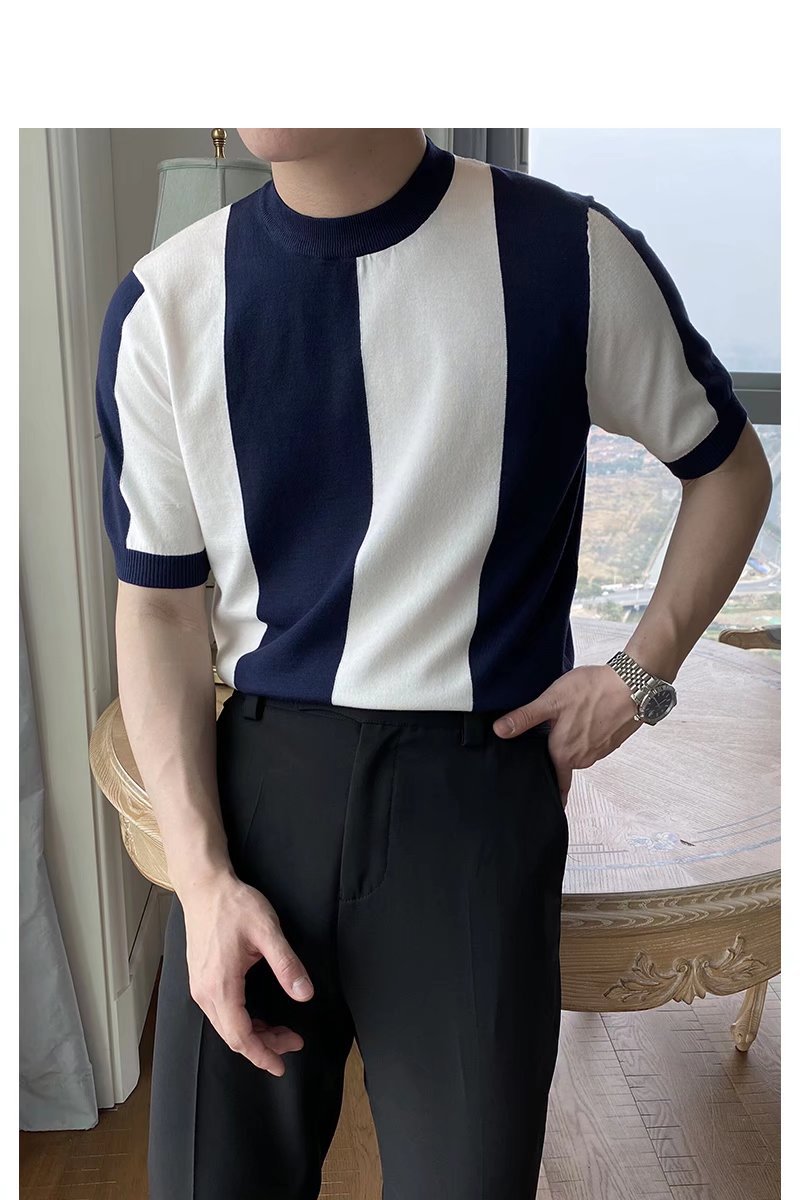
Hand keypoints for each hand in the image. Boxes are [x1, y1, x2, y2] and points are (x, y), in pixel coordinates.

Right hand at [180, 872, 314, 1075]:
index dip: (262, 1055)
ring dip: (253, 1035)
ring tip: (282, 1032)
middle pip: (232, 1036)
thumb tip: (305, 994)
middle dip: (263, 1046)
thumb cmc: (234, 905)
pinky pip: (220, 1013)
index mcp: (221, 985)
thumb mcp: (267, 931)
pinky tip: (259, 1018)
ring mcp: (199, 987)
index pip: (240, 1036)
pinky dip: (241, 1023)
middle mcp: (204, 992)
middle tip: (293, 1042)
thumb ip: (286, 964)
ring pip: (225, 1027)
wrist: (204, 887)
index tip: (281, 1066)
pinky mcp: (200, 979)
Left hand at [492, 664, 642, 806]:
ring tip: (563, 727)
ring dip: (571, 745)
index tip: (542, 800)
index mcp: (564, 753)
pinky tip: (582, 719)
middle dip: (554, 759)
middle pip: (563, 765)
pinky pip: (592, 744)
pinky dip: (586, 736)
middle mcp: (583, 758)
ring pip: (578, 754)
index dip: (548, 790)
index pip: (555, 783)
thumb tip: (500, 731)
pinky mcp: (611, 741)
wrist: (633, 685)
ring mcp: (600, 751)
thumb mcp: (551, 700)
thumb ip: (525, 718)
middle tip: (544, 745)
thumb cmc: (592, 691)